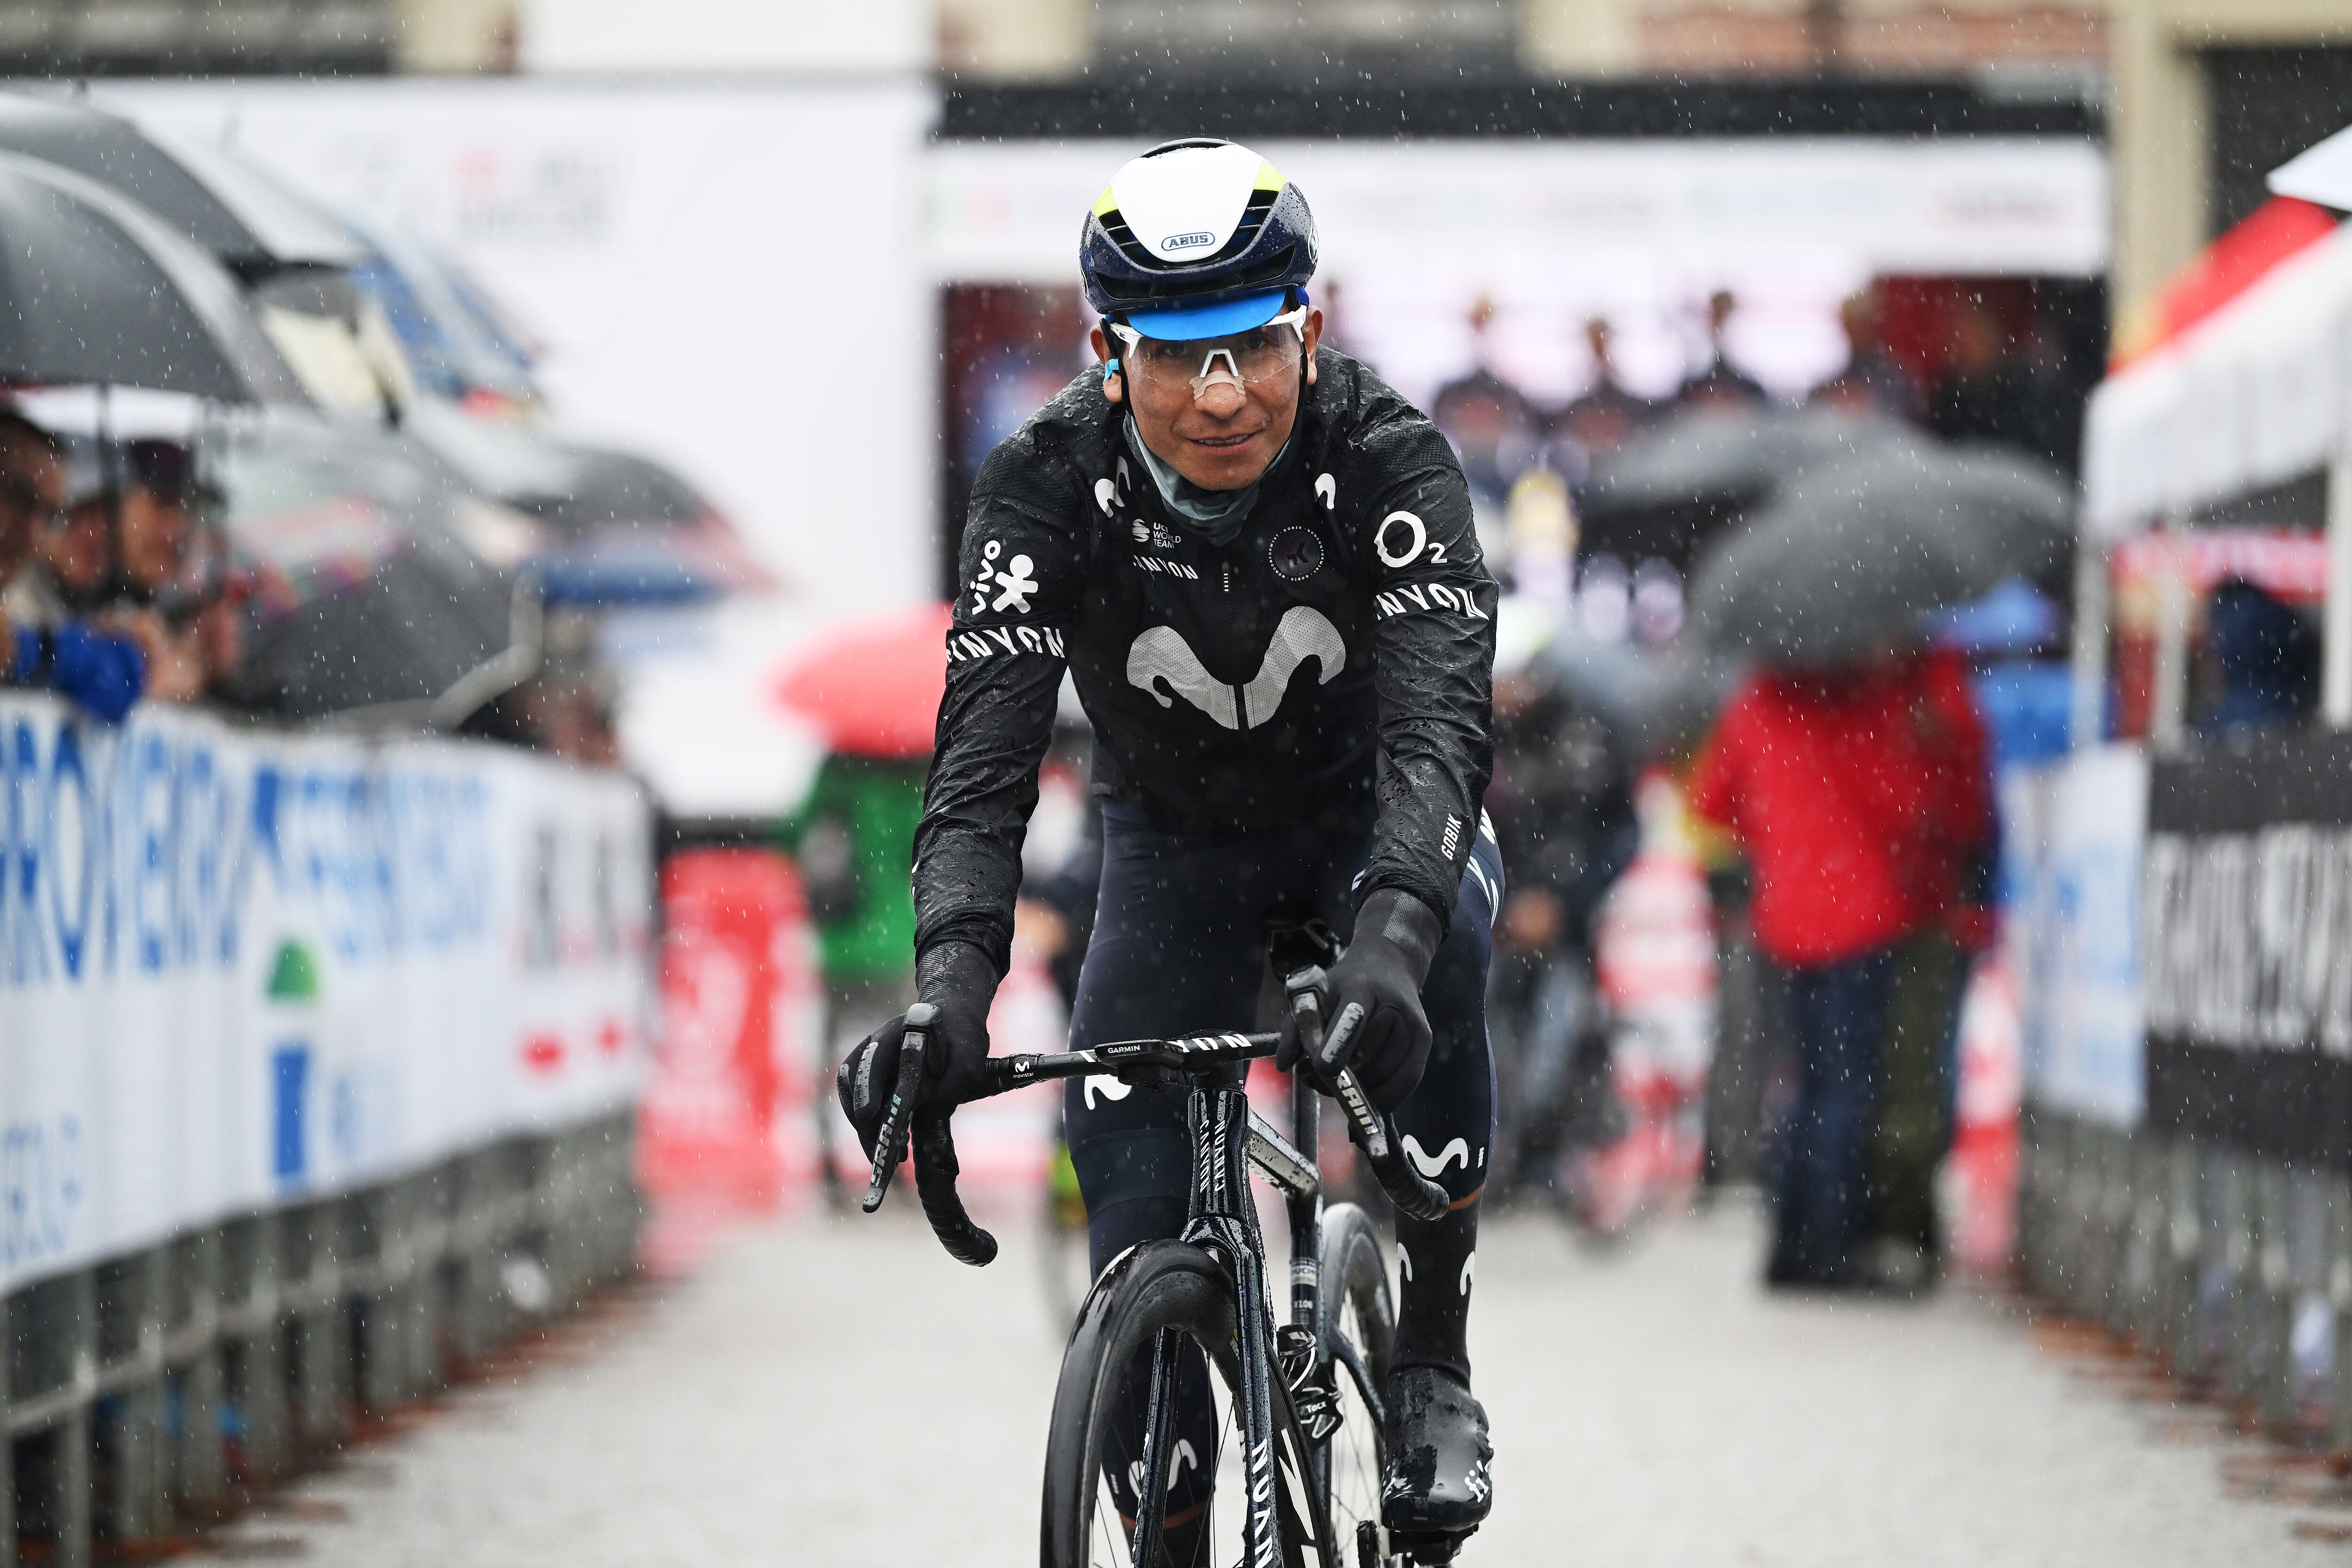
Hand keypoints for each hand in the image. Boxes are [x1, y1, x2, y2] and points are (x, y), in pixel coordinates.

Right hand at [835, 942, 997, 1160]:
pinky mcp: (873, 1082)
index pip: (872, 1060)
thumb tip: (931, 1113)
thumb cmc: (961, 1039)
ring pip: (853, 1100)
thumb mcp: (967, 1060)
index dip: (867, 1087)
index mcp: (896, 1033)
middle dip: (865, 1123)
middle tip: (881, 1156)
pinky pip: (863, 1108)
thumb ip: (952, 1084)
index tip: (869, 1115)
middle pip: (855, 1085)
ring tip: (888, 1160)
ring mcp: (870, 1064)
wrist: (954, 1025)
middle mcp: (875, 1047)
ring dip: (867, 1131)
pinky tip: (894, 1149)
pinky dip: (873, 1130)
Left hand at [1277, 887, 1443, 1110]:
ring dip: (1359, 1091)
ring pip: (1384, 1073)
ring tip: (1337, 1085)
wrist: (1389, 966)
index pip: (1352, 1018)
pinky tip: (1368, 1100)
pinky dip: (1386, 1097)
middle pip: (1366, 1055)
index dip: (1337, 1046)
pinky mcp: (1424, 1039)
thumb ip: (1296, 1028)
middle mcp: (1391, 1004)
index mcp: (1361, 988)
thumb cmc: (1345, 985)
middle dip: (1338, 1078)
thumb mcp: (1316, 994)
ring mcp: (1411, 1022)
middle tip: (1315, 1081)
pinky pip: (1408, 1080)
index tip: (1321, 1068)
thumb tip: (1284, 1065)